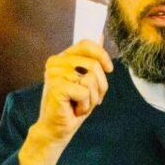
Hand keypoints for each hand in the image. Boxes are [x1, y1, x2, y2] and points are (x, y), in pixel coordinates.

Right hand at [19, 40, 112, 164]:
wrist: (56, 129)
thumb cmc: (72, 106)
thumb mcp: (86, 80)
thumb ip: (91, 59)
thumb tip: (99, 35)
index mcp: (61, 58)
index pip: (86, 44)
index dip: (102, 55)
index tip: (109, 69)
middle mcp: (55, 62)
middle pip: (93, 65)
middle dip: (100, 86)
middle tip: (90, 99)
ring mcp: (54, 74)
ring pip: (91, 79)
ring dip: (92, 98)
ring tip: (79, 104)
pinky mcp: (57, 87)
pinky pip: (85, 92)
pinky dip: (85, 105)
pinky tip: (74, 110)